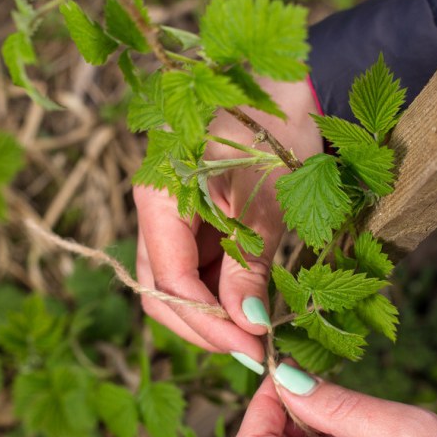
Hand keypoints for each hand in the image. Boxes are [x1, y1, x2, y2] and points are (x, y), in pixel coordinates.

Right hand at [133, 79, 322, 364]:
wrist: (281, 87)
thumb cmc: (273, 131)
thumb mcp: (265, 204)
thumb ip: (247, 266)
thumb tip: (245, 323)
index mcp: (159, 198)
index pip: (169, 281)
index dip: (208, 321)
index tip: (250, 348)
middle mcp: (155, 211)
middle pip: (160, 291)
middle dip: (202, 326)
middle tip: (251, 349)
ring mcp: (171, 218)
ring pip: (176, 285)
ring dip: (211, 313)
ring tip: (254, 329)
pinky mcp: (191, 221)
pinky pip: (195, 268)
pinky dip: (219, 292)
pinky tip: (249, 303)